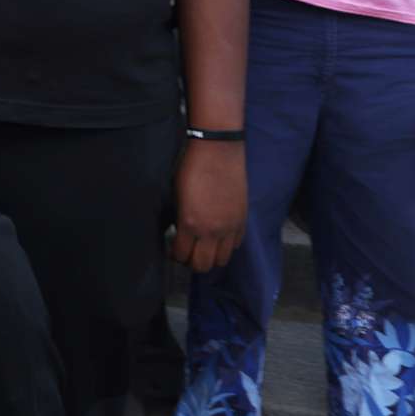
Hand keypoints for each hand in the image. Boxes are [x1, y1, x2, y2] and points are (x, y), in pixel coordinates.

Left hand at [171, 140, 245, 273]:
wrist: (218, 149)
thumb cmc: (191, 167)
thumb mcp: (176, 195)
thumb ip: (179, 219)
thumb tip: (179, 233)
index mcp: (190, 224)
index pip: (182, 255)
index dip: (174, 254)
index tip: (172, 248)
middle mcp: (212, 230)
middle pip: (203, 266)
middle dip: (192, 261)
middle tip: (186, 250)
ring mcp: (230, 226)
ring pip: (222, 260)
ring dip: (211, 255)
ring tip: (203, 244)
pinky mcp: (242, 219)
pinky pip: (235, 244)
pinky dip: (226, 244)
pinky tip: (218, 233)